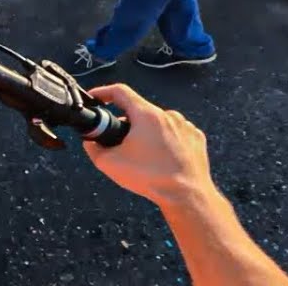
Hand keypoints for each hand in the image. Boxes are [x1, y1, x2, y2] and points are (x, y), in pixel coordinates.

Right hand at [83, 84, 214, 207]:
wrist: (186, 196)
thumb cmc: (150, 178)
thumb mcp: (109, 164)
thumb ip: (93, 148)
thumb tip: (91, 142)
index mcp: (146, 115)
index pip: (120, 91)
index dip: (103, 92)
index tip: (96, 98)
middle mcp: (168, 115)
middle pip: (139, 110)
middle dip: (127, 122)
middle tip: (120, 141)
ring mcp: (185, 126)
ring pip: (158, 123)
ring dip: (148, 133)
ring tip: (145, 155)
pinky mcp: (196, 138)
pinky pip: (176, 133)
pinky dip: (166, 141)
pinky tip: (163, 158)